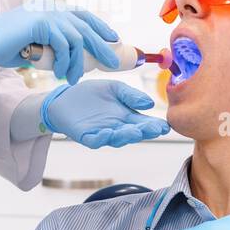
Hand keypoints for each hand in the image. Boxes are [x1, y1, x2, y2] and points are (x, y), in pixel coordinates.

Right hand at [0, 0, 119, 85]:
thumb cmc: (4, 48)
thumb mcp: (36, 45)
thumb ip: (53, 46)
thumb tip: (74, 58)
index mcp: (48, 8)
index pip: (81, 14)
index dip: (100, 25)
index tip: (114, 38)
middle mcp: (49, 7)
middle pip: (85, 24)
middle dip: (102, 44)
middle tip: (112, 61)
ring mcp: (45, 13)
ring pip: (76, 37)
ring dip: (79, 61)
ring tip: (75, 78)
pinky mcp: (39, 22)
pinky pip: (63, 44)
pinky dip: (65, 61)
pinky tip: (61, 73)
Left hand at [41, 80, 170, 148]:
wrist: (65, 97)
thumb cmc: (92, 94)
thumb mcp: (115, 89)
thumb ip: (131, 95)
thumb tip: (149, 103)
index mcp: (127, 117)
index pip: (145, 124)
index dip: (154, 126)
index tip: (164, 126)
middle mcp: (118, 128)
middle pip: (133, 133)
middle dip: (144, 132)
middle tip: (152, 129)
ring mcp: (102, 133)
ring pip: (116, 139)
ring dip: (125, 136)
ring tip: (134, 131)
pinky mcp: (86, 136)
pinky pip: (95, 141)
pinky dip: (102, 138)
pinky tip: (108, 133)